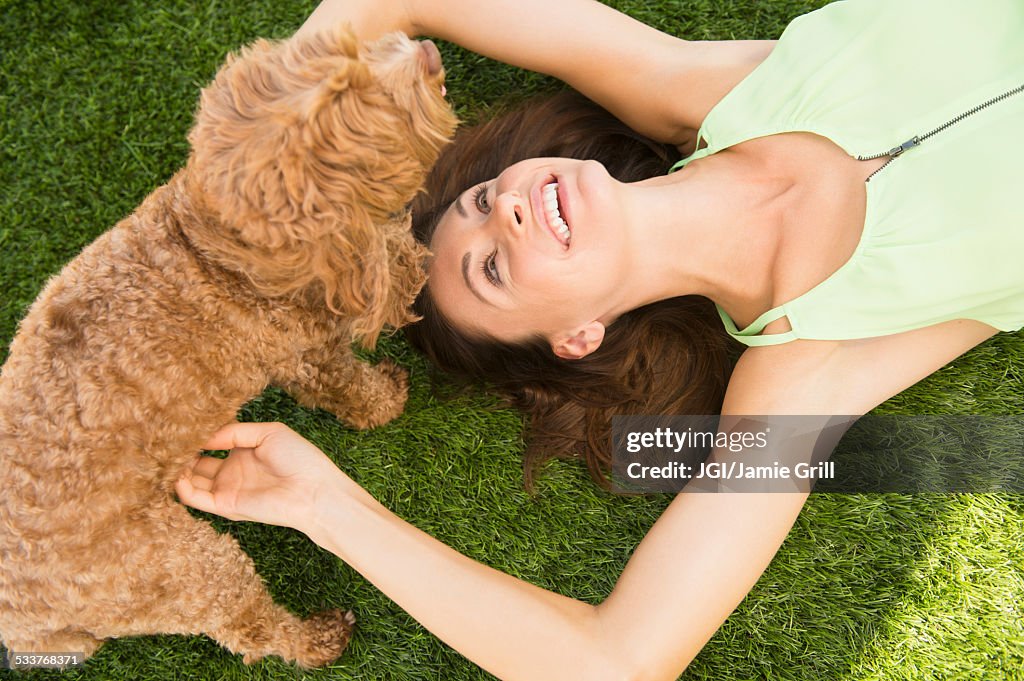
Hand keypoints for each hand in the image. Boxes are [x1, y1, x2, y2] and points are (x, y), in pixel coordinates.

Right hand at [175, 421, 340, 531]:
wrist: (314, 490)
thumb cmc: (299, 458)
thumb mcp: (268, 432)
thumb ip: (235, 431)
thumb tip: (205, 435)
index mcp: (244, 452)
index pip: (212, 443)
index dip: (197, 436)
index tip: (180, 425)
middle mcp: (233, 471)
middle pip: (198, 463)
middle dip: (182, 454)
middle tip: (164, 443)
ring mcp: (229, 488)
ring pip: (193, 481)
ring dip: (178, 470)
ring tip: (164, 456)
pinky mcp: (227, 505)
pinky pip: (197, 499)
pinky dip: (182, 489)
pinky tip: (177, 475)